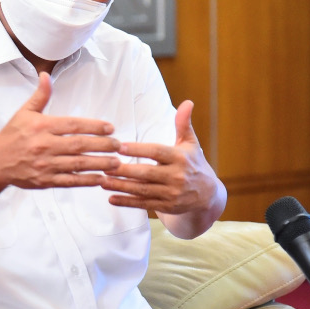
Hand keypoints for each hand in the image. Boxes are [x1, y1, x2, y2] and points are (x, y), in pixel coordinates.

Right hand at [0, 72, 122, 188]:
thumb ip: (40, 96)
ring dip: (99, 164)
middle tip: (118, 145)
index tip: (110, 128)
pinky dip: (86, 181)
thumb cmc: (11, 136)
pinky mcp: (45, 181)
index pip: (73, 125)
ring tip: (116, 162)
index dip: (94, 126)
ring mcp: (45, 165)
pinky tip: (100, 179)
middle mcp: (44, 145)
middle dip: (102, 145)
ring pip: (77, 164)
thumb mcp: (24, 113)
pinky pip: (70, 181)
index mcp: (42, 126)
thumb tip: (46, 75)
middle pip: (79, 145)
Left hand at [100, 100, 219, 214]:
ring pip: (142, 190)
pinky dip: (127, 202)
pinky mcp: (167, 206)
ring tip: (102, 181)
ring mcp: (171, 193)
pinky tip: (111, 198)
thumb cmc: (193, 163)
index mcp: (180, 158)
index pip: (156, 152)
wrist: (207, 194)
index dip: (137, 149)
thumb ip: (183, 123)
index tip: (119, 146)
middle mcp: (176, 176)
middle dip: (124, 170)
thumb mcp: (190, 143)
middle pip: (146, 173)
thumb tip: (187, 102)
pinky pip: (144, 204)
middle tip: (104, 165)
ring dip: (121, 186)